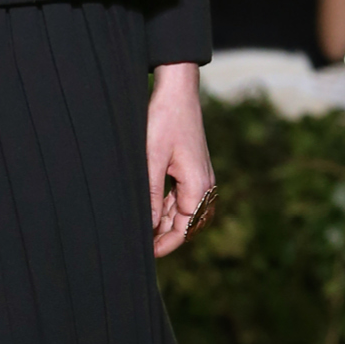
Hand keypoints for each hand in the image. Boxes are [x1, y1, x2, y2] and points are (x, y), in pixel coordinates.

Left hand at [147, 59, 214, 257]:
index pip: (184, 229)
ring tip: (141, 227)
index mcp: (197, 186)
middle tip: (139, 242)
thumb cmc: (164, 119)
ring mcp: (201, 175)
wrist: (177, 90)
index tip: (146, 253)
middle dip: (165, 234)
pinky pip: (182, 196)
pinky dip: (167, 205)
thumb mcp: (151, 159)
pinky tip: (151, 206)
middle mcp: (204, 184)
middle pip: (186, 222)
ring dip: (164, 220)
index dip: (165, 245)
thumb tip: (148, 226)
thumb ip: (150, 195)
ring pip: (183, 210)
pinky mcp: (193, 167)